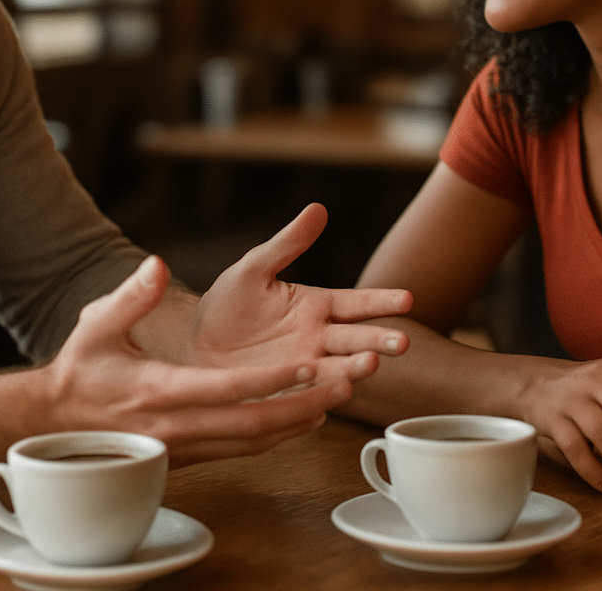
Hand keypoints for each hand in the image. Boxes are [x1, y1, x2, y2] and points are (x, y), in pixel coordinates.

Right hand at [44, 255, 360, 464]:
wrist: (53, 423)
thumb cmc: (79, 369)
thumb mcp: (97, 324)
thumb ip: (131, 295)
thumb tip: (158, 265)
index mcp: (158, 391)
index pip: (226, 389)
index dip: (270, 380)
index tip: (306, 364)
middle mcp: (175, 426)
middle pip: (251, 424)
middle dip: (301, 406)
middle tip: (343, 386)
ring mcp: (181, 446)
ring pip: (250, 443)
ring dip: (295, 424)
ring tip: (334, 401)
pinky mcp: (185, 456)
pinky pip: (238, 451)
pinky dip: (273, 437)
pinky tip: (299, 420)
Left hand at [189, 204, 412, 384]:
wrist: (192, 346)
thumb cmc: (226, 304)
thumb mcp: (254, 268)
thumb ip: (288, 243)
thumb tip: (318, 208)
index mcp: (315, 306)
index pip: (357, 303)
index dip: (382, 301)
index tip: (409, 299)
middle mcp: (318, 338)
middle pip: (356, 339)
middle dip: (379, 341)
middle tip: (402, 343)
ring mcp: (305, 366)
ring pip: (339, 368)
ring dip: (356, 368)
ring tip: (370, 364)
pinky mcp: (285, 391)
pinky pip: (309, 393)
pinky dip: (323, 394)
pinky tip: (336, 394)